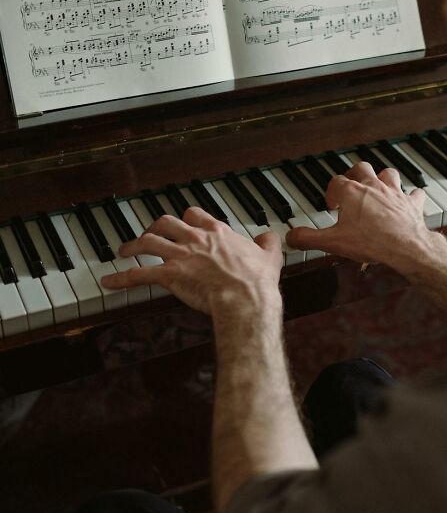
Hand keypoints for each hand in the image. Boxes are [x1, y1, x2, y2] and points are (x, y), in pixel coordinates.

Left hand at [101, 206, 282, 316]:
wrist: (245, 298)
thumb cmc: (256, 280)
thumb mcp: (270, 256)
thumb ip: (268, 243)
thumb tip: (270, 237)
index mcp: (218, 232)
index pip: (194, 215)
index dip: (186, 219)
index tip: (183, 223)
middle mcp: (196, 239)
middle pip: (166, 222)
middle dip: (154, 227)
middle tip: (149, 235)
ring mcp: (181, 256)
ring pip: (148, 242)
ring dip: (132, 246)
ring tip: (124, 252)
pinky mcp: (170, 276)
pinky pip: (139, 275)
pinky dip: (121, 278)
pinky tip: (109, 282)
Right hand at [286, 161, 434, 272]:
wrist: (404, 246)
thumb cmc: (370, 241)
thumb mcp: (332, 242)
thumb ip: (308, 238)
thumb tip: (291, 237)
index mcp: (351, 192)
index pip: (336, 182)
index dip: (331, 192)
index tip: (331, 205)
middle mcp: (373, 186)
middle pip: (361, 168)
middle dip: (355, 174)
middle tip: (351, 186)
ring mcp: (394, 192)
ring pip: (388, 173)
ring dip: (383, 179)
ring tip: (378, 187)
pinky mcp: (411, 203)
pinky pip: (414, 193)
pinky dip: (411, 196)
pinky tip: (409, 200)